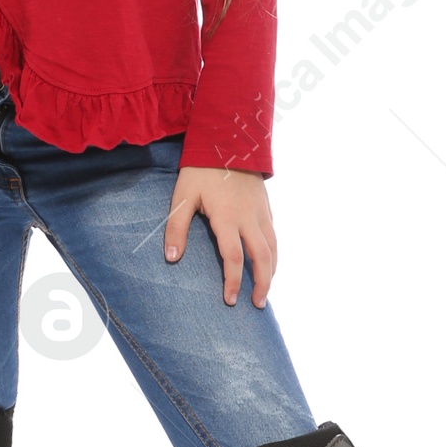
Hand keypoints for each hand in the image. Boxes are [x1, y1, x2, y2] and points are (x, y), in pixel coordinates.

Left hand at [164, 166, 274, 307]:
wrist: (228, 141)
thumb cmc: (200, 170)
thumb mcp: (182, 197)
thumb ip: (176, 228)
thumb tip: (171, 258)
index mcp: (227, 218)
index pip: (233, 258)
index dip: (232, 282)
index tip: (229, 301)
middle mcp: (249, 218)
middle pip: (262, 258)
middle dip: (262, 284)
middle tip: (257, 305)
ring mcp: (261, 212)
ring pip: (273, 248)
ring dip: (271, 271)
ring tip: (265, 290)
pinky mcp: (266, 206)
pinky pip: (274, 235)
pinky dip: (274, 253)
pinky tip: (268, 262)